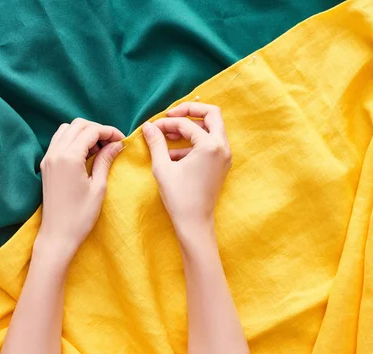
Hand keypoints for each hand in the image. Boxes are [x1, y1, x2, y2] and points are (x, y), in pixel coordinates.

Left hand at [37, 118, 124, 259]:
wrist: (57, 235)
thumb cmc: (80, 216)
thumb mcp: (98, 187)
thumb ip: (105, 160)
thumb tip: (116, 144)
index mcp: (69, 157)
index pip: (91, 131)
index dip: (109, 132)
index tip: (122, 140)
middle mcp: (55, 153)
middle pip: (78, 125)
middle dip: (97, 129)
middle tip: (112, 143)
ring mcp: (48, 158)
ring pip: (67, 129)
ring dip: (84, 133)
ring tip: (99, 149)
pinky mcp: (46, 165)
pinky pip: (59, 141)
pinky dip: (73, 140)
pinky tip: (86, 154)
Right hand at [142, 102, 231, 231]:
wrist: (194, 222)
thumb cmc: (179, 197)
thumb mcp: (163, 167)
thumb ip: (156, 143)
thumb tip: (148, 126)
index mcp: (210, 145)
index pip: (187, 123)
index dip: (166, 123)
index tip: (152, 127)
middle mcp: (222, 147)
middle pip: (211, 115)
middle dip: (189, 111)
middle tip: (170, 115)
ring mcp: (224, 156)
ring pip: (211, 129)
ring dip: (190, 128)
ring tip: (167, 136)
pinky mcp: (221, 164)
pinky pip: (210, 144)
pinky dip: (193, 142)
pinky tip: (172, 153)